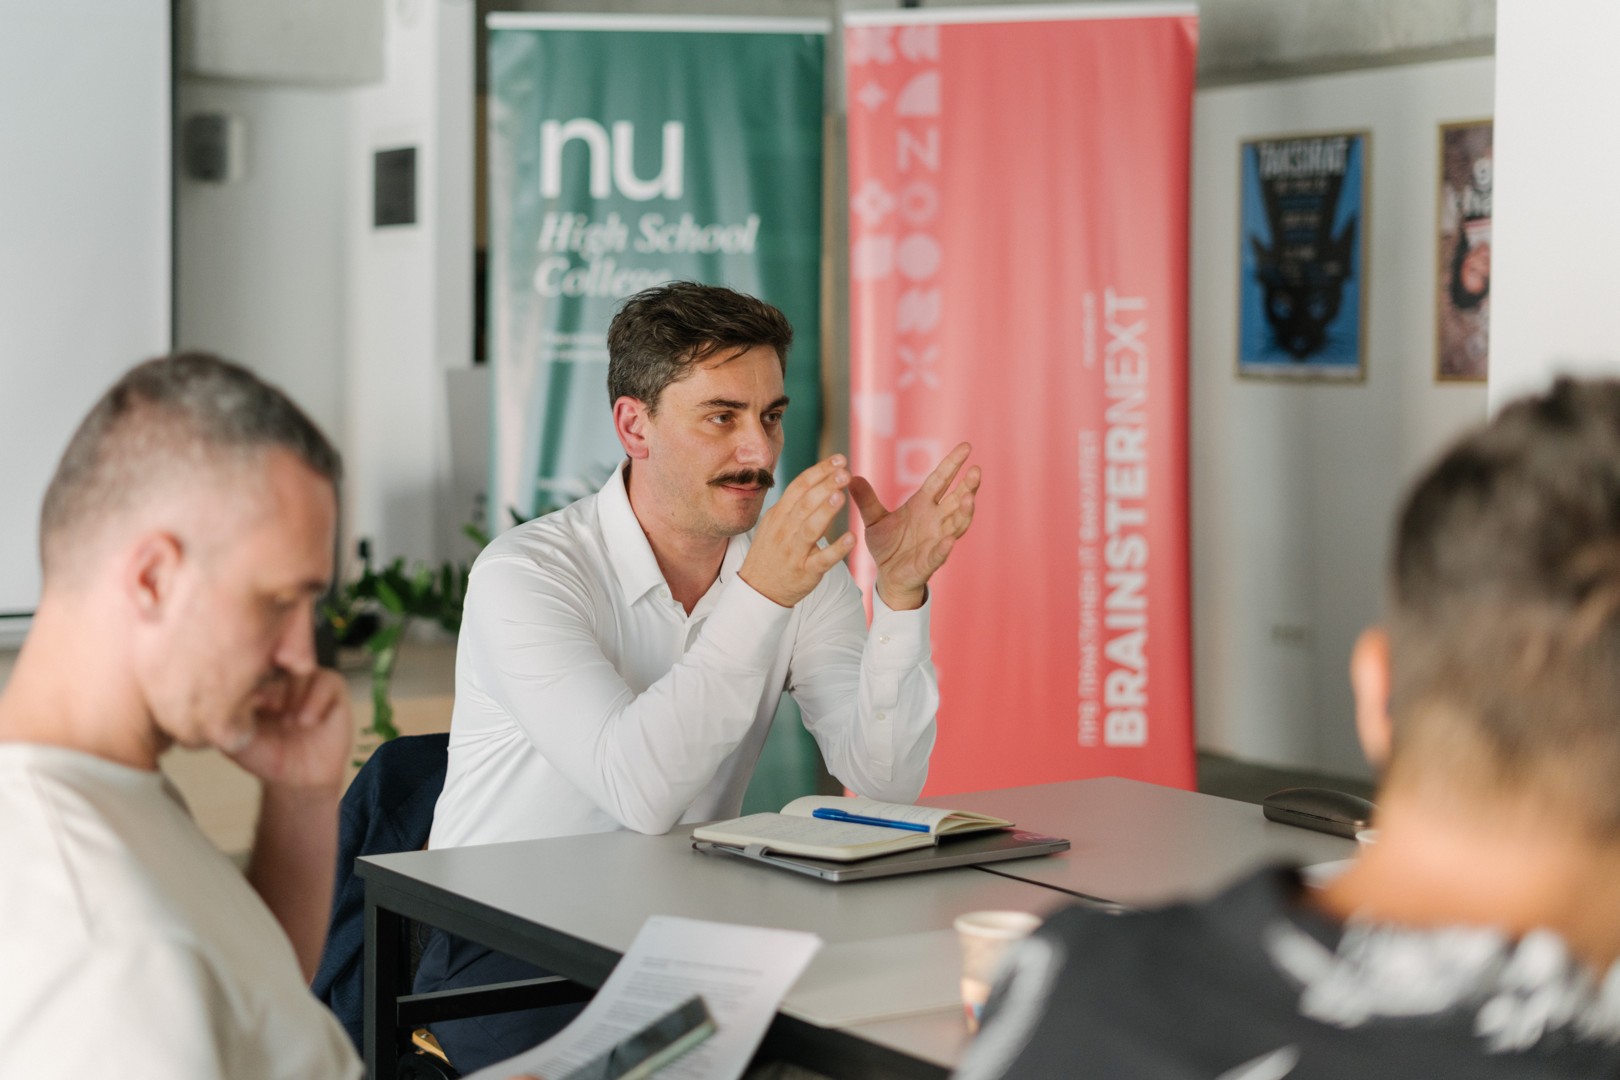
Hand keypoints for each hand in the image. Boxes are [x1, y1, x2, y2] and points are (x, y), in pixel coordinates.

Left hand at [226, 668, 352, 792]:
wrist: (299, 779)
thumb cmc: (266, 758)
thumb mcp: (238, 741)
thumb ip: (230, 719)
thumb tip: (228, 696)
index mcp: (256, 684)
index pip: (251, 666)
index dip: (250, 678)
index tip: (252, 702)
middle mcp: (282, 678)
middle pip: (279, 663)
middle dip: (274, 687)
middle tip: (271, 708)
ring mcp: (307, 682)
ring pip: (302, 670)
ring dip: (295, 696)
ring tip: (290, 722)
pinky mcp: (332, 689)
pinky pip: (327, 681)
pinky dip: (316, 700)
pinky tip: (307, 721)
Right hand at [738, 454, 857, 607]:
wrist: (758, 590)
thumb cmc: (771, 553)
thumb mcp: (774, 523)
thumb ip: (793, 503)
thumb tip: (815, 477)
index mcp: (779, 515)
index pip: (799, 486)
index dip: (820, 471)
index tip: (839, 459)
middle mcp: (784, 530)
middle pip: (805, 502)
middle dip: (825, 485)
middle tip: (845, 472)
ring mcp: (794, 552)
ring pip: (810, 528)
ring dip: (826, 511)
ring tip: (842, 496)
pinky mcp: (805, 572)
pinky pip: (821, 560)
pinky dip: (836, 549)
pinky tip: (851, 538)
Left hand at [850, 442, 979, 610]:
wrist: (887, 576)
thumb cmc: (887, 546)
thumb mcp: (873, 519)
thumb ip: (866, 500)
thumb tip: (850, 477)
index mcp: (923, 504)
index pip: (941, 480)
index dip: (953, 464)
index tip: (966, 447)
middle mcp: (935, 519)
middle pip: (955, 499)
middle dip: (967, 485)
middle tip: (976, 470)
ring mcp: (936, 539)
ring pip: (956, 524)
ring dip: (963, 512)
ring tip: (969, 498)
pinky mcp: (929, 561)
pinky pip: (939, 553)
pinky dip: (944, 547)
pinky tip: (949, 540)